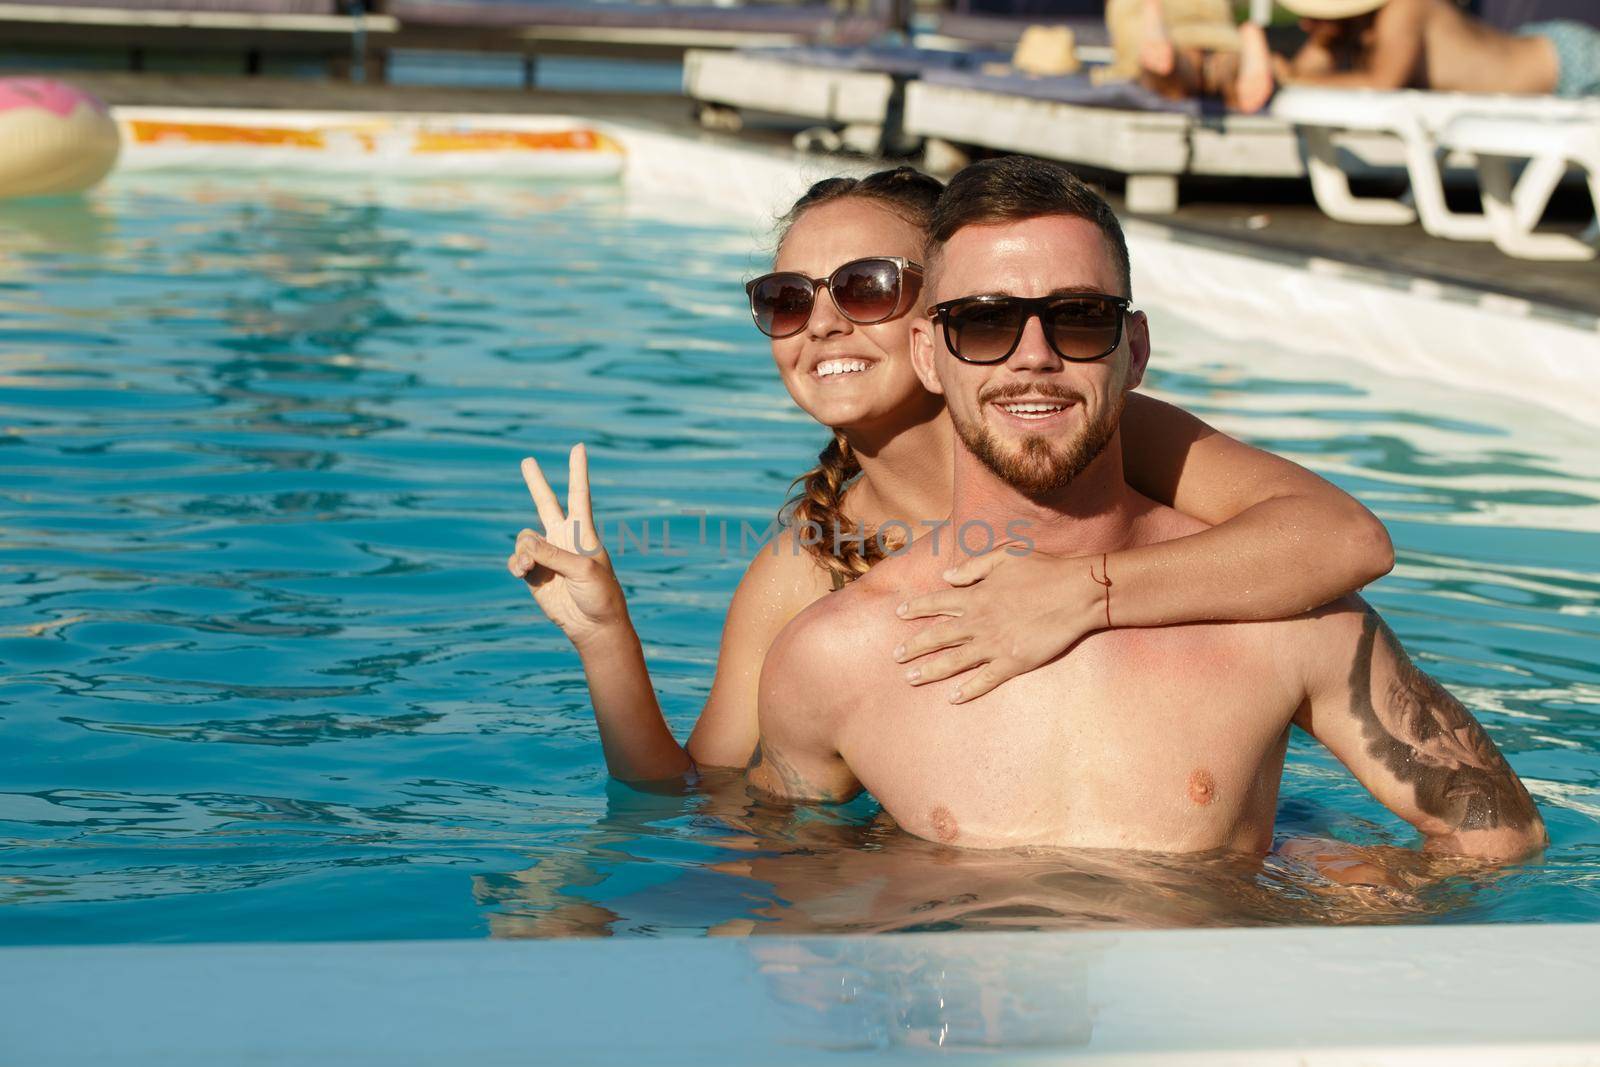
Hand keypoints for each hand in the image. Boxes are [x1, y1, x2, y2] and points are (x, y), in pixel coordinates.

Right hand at [508, 444, 627, 648]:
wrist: (593, 626)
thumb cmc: (599, 595)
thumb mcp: (582, 570)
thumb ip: (553, 554)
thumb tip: (524, 543)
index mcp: (583, 532)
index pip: (579, 494)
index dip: (577, 470)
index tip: (579, 447)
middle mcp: (563, 538)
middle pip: (546, 503)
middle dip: (536, 483)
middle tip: (527, 461)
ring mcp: (547, 555)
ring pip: (524, 538)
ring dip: (522, 550)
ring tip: (527, 566)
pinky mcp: (534, 573)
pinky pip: (516, 560)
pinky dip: (515, 563)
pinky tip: (521, 572)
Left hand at [892, 548, 1104, 703]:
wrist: (1076, 593)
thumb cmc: (1044, 570)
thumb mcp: (1006, 556)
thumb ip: (974, 567)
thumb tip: (947, 575)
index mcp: (976, 596)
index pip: (936, 602)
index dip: (916, 608)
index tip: (899, 614)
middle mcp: (979, 622)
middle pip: (938, 636)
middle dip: (914, 647)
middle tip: (895, 656)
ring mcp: (994, 644)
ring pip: (954, 661)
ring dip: (930, 671)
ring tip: (911, 679)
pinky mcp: (1012, 662)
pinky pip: (985, 680)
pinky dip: (968, 690)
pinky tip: (953, 697)